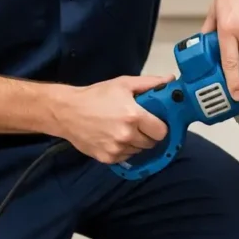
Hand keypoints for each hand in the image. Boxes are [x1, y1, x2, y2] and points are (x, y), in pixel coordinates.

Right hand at [52, 74, 174, 163]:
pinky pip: (125, 157)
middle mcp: (127, 135)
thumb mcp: (123, 84)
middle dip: (148, 134)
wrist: (67, 112)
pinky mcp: (107, 158)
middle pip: (151, 143)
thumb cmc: (96, 95)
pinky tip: (114, 138)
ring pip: (139, 151)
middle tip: (138, 124)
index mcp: (134, 116)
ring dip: (136, 143)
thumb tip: (171, 80)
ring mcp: (116, 149)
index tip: (154, 121)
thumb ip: (150, 83)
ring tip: (124, 130)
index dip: (160, 126)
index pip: (162, 132)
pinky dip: (124, 150)